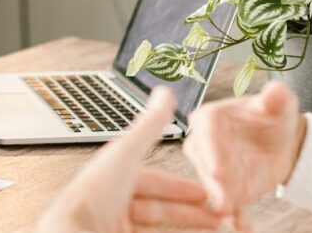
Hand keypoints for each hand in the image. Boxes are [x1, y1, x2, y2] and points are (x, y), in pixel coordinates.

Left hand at [38, 87, 223, 231]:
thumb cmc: (93, 195)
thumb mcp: (126, 153)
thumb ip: (149, 126)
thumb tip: (165, 92)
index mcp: (112, 177)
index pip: (152, 181)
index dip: (180, 187)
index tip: (204, 192)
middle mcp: (111, 202)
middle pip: (158, 208)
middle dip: (190, 211)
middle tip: (218, 214)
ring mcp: (113, 225)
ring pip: (157, 227)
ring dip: (187, 226)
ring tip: (216, 228)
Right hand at [183, 81, 307, 224]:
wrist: (281, 142)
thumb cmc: (273, 117)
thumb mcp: (280, 104)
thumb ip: (277, 98)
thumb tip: (275, 91)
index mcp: (210, 118)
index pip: (205, 132)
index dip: (211, 151)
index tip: (217, 170)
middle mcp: (203, 145)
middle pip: (204, 165)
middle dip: (213, 185)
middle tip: (224, 201)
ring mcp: (211, 170)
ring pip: (212, 188)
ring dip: (221, 204)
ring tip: (233, 217)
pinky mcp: (223, 190)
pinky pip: (226, 205)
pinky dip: (234, 217)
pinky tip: (243, 226)